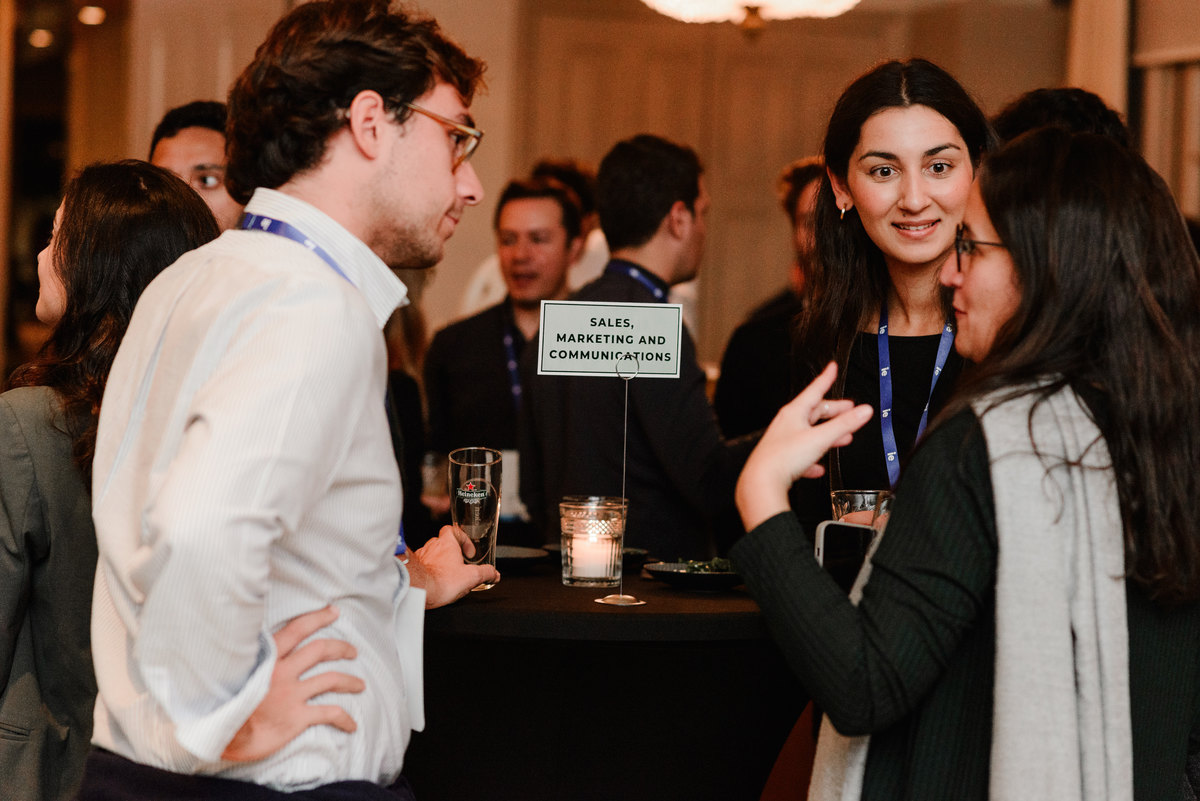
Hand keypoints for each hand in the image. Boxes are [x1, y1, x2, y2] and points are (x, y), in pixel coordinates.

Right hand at [221, 605, 364, 761]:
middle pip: (321, 650)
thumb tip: (251, 639)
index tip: (333, 612)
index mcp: (267, 657)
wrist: (219, 734)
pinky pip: (329, 714)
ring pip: (331, 679)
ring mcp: (291, 694)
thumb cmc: (222, 701)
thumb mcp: (234, 670)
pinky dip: (344, 719)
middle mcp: (282, 672)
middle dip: (341, 648)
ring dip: (350, 681)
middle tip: (352, 651)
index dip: (318, 618)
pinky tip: (352, 725)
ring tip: (359, 685)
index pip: (298, 629)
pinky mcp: (297, 717)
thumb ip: (250, 656)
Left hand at [406, 526, 499, 608]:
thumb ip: (485, 573)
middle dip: (452, 552)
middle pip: (443, 542)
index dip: (462, 538)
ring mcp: (421, 556)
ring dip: (440, 561)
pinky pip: (423, 564)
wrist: (419, 589)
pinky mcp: (413, 567)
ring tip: (447, 574)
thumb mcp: (471, 577)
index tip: (468, 551)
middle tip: (459, 564)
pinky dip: (429, 570)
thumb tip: (494, 573)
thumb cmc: (442, 580)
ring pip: (432, 553)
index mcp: (446, 543)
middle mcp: (432, 546)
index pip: (452, 530)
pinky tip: (434, 580)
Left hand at [736, 362, 872, 530]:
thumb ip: (843, 425)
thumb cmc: (784, 457)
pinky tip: (819, 468)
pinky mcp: (782, 460)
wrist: (761, 483)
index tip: (832, 367)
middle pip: (814, 413)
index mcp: (794, 413)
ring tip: (843, 439)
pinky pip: (802, 456)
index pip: (814, 390)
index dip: (826, 378)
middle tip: (849, 410)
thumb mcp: (820, 438)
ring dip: (828, 436)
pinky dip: (813, 459)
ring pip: (810, 434)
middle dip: (834, 412)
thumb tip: (864, 411)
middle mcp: (787, 424)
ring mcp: (783, 442)